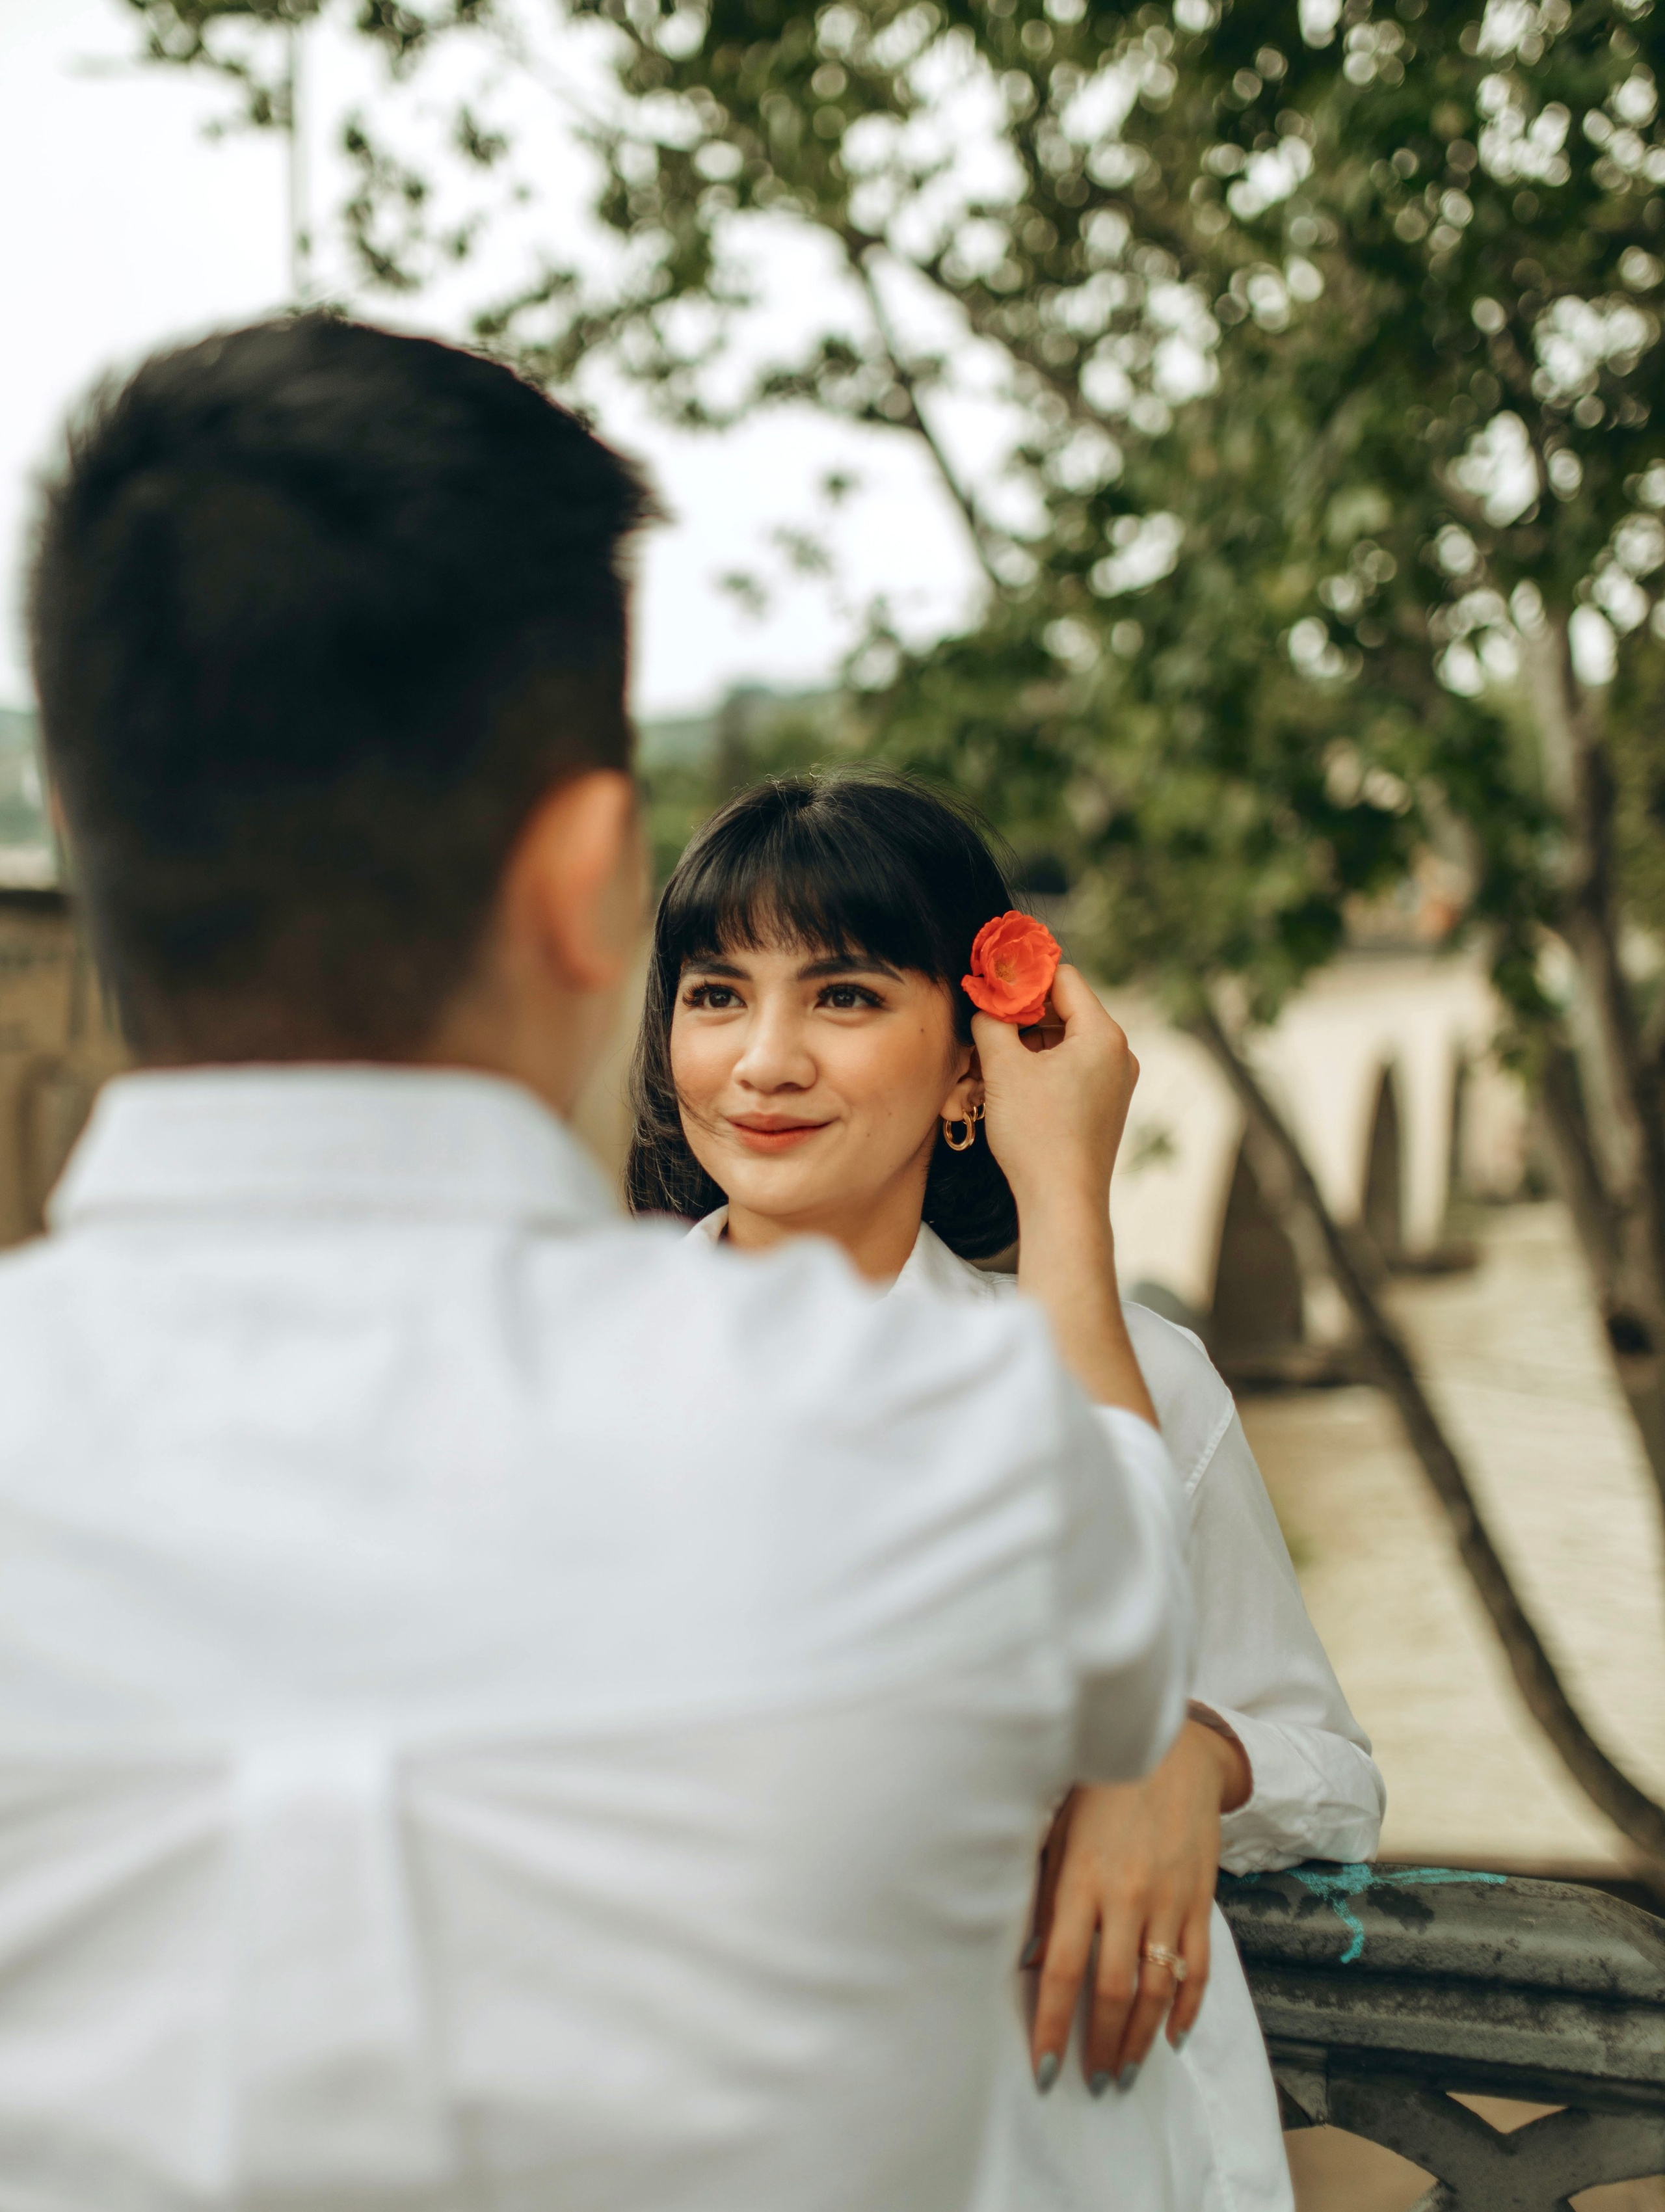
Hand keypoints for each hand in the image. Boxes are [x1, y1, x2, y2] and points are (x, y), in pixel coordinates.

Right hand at [974, 966, 1152, 1418]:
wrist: (1062, 1204)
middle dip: (1020, 1014)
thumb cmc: (1037, 1135)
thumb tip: (983, 999)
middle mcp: (1119, 1054)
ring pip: (1063, 1043)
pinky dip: (1039, 1070)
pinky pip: (1070, 1071)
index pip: (1063, 978)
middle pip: (1063, 1010)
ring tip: (989, 1060)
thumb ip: (991, 1021)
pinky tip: (1006, 1086)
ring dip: (1025, 1045)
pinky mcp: (1104, 1108)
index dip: (1023, 974)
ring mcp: (1115, 1083)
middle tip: (983, 1021)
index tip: (990, 978)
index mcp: (1104, 1034)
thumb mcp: (1003, 1068)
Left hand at [1025, 1720, 1249, 2093]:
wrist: (1172, 1750)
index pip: (1062, 1970)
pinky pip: (1198, 1967)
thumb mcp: (1059, 1830)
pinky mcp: (1200, 1900)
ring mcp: (1169, 1901)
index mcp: (1082, 1879)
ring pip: (1157, 1990)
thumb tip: (1030, 1959)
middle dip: (1101, 2046)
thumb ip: (1045, 1893)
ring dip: (1141, 2040)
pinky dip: (1188, 2009)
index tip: (1045, 2068)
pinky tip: (1175, 2036)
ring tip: (1125, 2072)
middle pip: (1113, 1991)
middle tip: (1092, 2082)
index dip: (1053, 2025)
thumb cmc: (1101, 1787)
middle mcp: (1126, 1896)